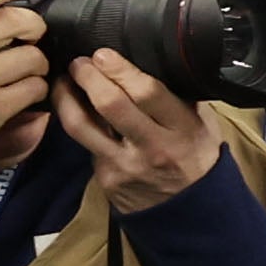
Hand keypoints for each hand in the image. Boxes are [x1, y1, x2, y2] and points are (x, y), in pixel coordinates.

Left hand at [54, 51, 222, 209]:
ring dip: (66, 97)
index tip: (104, 54)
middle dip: (89, 76)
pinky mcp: (106, 177)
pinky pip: (84, 143)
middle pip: (111, 104)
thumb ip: (178, 97)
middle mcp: (152, 147)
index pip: (147, 93)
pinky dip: (75, 120)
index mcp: (182, 130)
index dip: (120, 69)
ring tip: (63, 80)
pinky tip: (72, 107)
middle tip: (80, 62)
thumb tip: (148, 62)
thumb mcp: (202, 124)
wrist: (192, 211)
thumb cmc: (197, 156)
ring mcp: (125, 165)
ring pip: (82, 125)